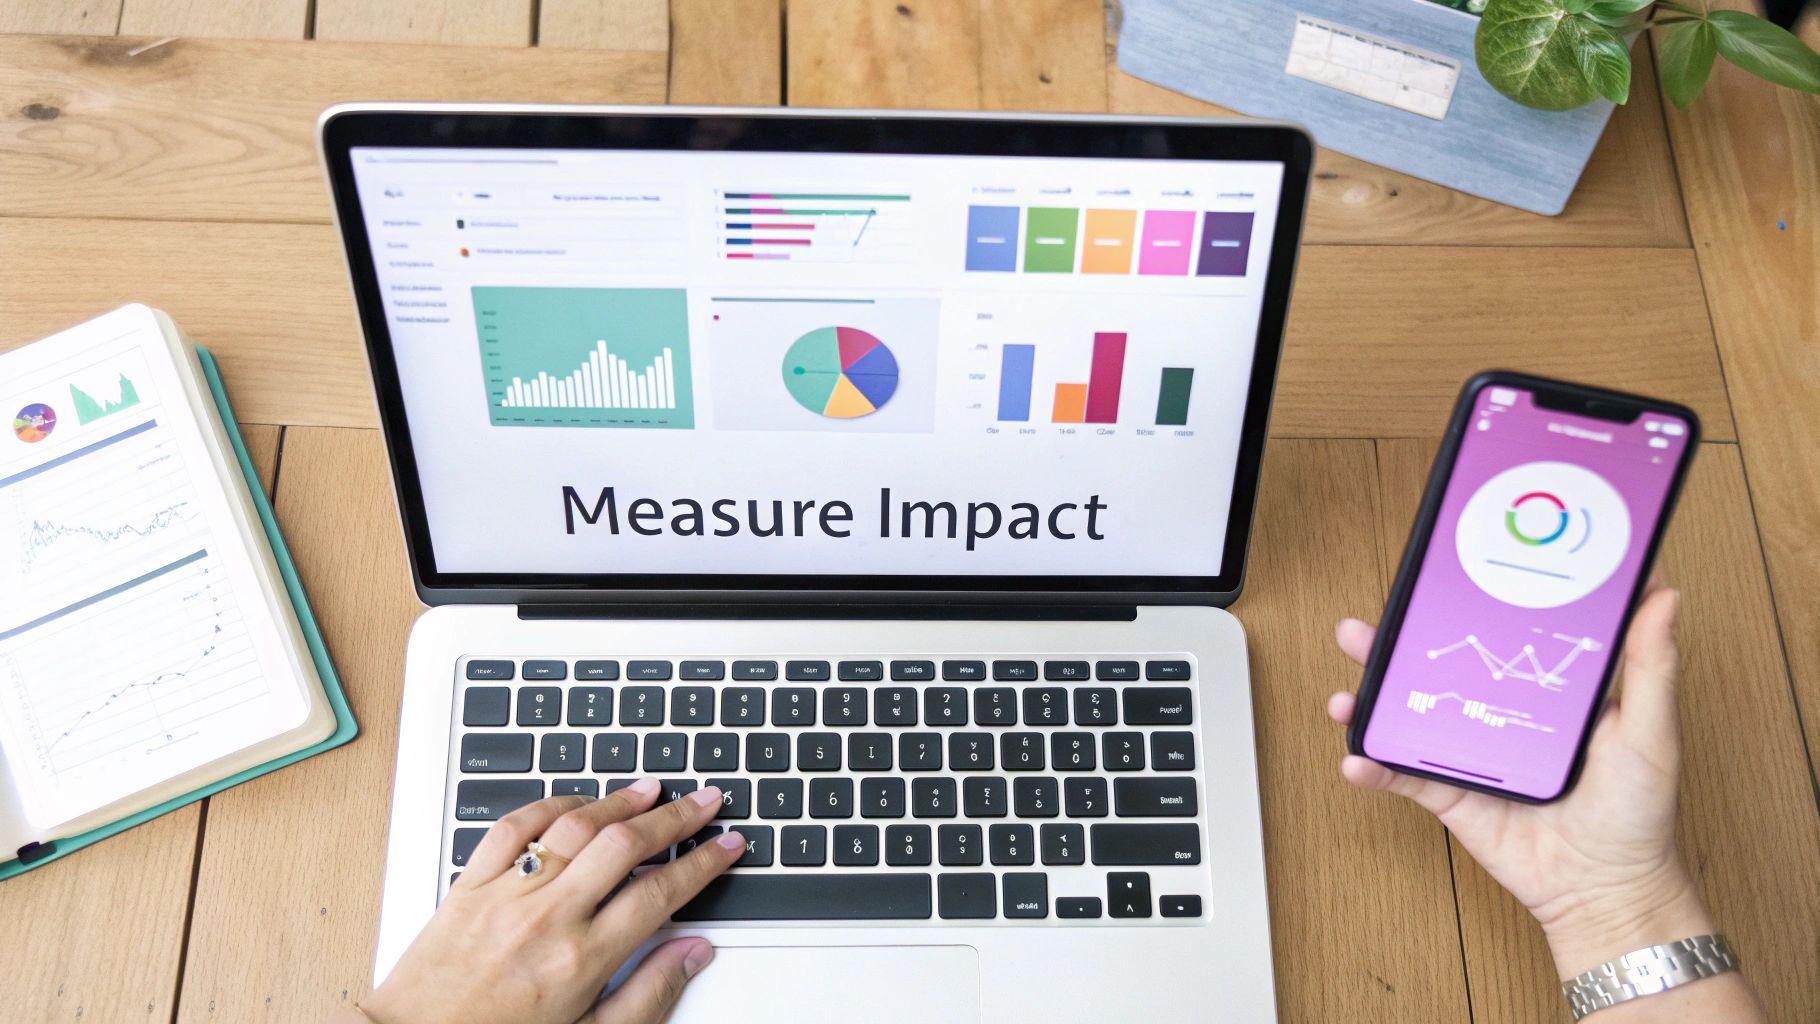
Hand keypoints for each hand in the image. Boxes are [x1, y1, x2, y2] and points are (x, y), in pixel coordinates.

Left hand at [356, 778, 741, 1023]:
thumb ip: (648, 994)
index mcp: (580, 961)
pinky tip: (574, 802)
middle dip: (675, 817)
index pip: (659, 894)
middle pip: (624, 845)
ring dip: (619, 801)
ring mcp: (504, 896)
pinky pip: (512, 828)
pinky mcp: (468, 886)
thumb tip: (694, 953)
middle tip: (704, 801)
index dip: (702, 864)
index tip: (726, 846)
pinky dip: (549, 806)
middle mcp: (546, 919)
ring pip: (573, 825)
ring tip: (651, 789)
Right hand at [1327, 585, 1712, 975]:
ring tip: (1348, 691)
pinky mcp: (1452, 794)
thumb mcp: (1650, 730)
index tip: (1447, 572)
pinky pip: (1404, 775)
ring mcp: (1471, 753)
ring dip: (1371, 699)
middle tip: (1372, 621)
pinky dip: (1375, 767)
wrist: (1605, 889)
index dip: (1472, 603)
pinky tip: (1357, 758)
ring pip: (1411, 714)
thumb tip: (1665, 594)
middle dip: (1397, 644)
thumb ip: (1651, 665)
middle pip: (1440, 666)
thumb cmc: (1637, 812)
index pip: (1502, 633)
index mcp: (1545, 690)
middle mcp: (1501, 714)